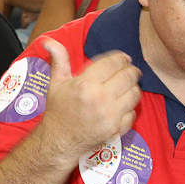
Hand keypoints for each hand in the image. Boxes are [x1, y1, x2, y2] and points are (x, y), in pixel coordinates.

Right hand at [39, 38, 140, 158]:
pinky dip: (130, 107)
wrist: (58, 142)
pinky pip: (133, 113)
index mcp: (85, 85)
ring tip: (126, 86)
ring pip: (135, 93)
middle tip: (129, 70)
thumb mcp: (56, 83)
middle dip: (131, 70)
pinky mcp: (117, 129)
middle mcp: (100, 99)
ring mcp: (110, 116)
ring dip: (133, 87)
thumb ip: (60, 60)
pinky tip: (121, 105)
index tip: (123, 58)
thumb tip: (49, 41)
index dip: (121, 58)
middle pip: (128, 76)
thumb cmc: (58, 111)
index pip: (113, 63)